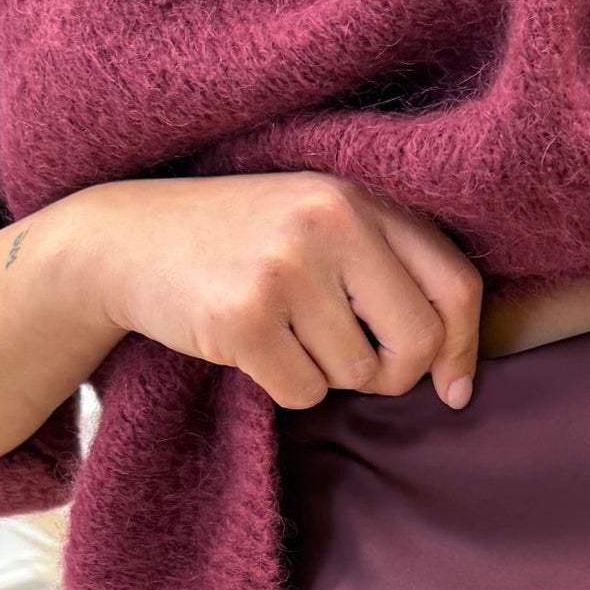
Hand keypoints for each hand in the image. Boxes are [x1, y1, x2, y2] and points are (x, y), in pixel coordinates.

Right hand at [52, 170, 483, 409]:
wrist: (125, 239)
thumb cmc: (242, 242)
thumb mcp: (320, 224)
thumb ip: (393, 274)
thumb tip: (457, 384)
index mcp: (361, 197)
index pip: (456, 285)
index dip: (464, 348)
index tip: (453, 388)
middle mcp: (330, 221)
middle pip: (416, 342)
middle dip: (391, 374)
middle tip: (352, 365)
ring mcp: (285, 268)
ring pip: (357, 375)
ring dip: (325, 375)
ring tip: (282, 330)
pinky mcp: (244, 317)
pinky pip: (305, 393)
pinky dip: (284, 386)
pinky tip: (251, 346)